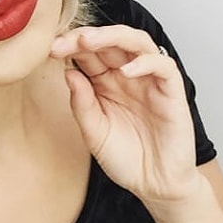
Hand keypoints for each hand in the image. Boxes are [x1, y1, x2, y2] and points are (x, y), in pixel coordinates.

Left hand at [50, 25, 200, 202]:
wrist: (155, 185)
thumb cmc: (126, 160)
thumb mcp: (94, 134)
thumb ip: (82, 104)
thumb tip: (68, 73)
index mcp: (105, 84)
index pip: (88, 54)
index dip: (70, 46)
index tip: (50, 49)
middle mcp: (127, 77)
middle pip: (110, 41)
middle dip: (86, 37)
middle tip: (65, 41)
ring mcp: (150, 81)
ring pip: (137, 43)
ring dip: (113, 37)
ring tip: (89, 42)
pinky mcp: (172, 92)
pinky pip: (163, 66)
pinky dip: (146, 63)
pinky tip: (127, 71)